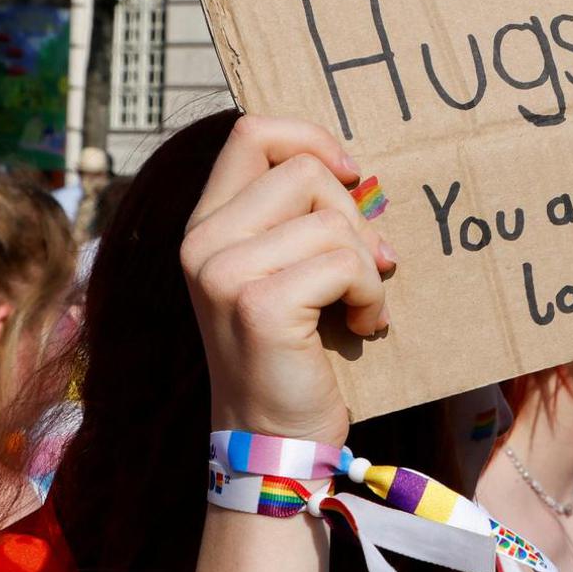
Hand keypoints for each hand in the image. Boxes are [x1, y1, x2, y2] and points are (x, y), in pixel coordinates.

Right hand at [182, 116, 396, 446]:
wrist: (276, 438)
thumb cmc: (296, 347)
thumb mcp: (288, 266)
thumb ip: (300, 214)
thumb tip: (359, 173)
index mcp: (207, 223)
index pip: (252, 132)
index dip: (311, 138)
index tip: (351, 175)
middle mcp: (202, 242)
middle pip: (305, 171)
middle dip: (354, 215)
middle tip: (365, 265)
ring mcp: (223, 273)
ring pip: (333, 219)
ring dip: (367, 264)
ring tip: (359, 304)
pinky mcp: (258, 305)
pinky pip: (345, 263)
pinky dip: (370, 294)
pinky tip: (361, 324)